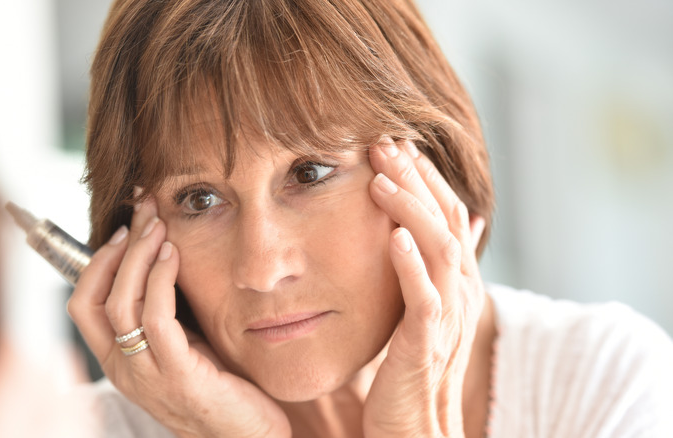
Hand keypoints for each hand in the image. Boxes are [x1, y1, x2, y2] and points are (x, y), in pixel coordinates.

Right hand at [67, 193, 290, 437]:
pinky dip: (160, 279)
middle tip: (143, 212)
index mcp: (119, 361)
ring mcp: (147, 374)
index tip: (122, 229)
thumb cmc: (218, 387)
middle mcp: (124, 369)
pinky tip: (174, 255)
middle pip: (96, 298)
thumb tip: (158, 260)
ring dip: (138, 256)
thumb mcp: (180, 345)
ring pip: (121, 304)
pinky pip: (157, 318)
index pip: (83, 306)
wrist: (245, 436)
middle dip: (117, 248)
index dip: (97, 262)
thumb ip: (162, 314)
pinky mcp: (178, 375)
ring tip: (158, 226)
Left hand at [363, 137, 486, 436]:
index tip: (396, 143)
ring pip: (438, 248)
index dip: (425, 177)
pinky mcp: (427, 341)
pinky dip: (410, 264)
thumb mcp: (425, 311)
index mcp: (457, 280)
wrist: (416, 428)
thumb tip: (449, 226)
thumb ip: (433, 269)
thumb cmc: (413, 368)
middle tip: (384, 141)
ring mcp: (446, 316)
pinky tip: (392, 237)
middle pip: (445, 220)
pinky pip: (423, 297)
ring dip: (410, 209)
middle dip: (416, 178)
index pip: (448, 214)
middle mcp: (459, 291)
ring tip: (381, 178)